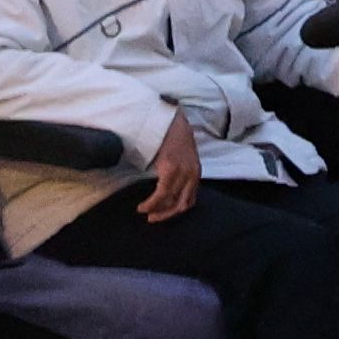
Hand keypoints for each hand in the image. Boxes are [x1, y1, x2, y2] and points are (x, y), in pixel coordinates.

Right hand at [142, 105, 201, 222]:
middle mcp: (192, 175)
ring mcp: (183, 173)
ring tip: (144, 212)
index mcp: (195, 173)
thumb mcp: (182, 158)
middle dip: (166, 215)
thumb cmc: (173, 137)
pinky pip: (162, 193)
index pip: (189, 201)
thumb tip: (167, 190)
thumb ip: (179, 174)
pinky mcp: (171, 169)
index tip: (162, 215)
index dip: (175, 211)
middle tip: (152, 219)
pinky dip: (152, 203)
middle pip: (182, 205)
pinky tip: (143, 206)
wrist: (171, 120)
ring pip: (170, 202)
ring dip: (156, 211)